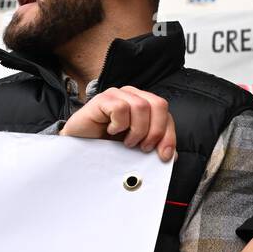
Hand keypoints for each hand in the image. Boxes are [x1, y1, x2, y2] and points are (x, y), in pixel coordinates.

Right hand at [60, 86, 176, 161]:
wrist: (79, 149)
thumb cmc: (107, 146)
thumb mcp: (136, 149)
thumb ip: (155, 149)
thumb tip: (173, 156)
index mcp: (145, 105)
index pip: (166, 114)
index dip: (168, 135)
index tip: (163, 156)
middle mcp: (133, 96)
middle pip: (159, 105)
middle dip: (155, 131)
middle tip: (143, 147)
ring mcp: (117, 95)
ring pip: (141, 106)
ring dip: (137, 130)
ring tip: (126, 142)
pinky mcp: (102, 99)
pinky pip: (120, 108)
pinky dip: (119, 124)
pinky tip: (112, 131)